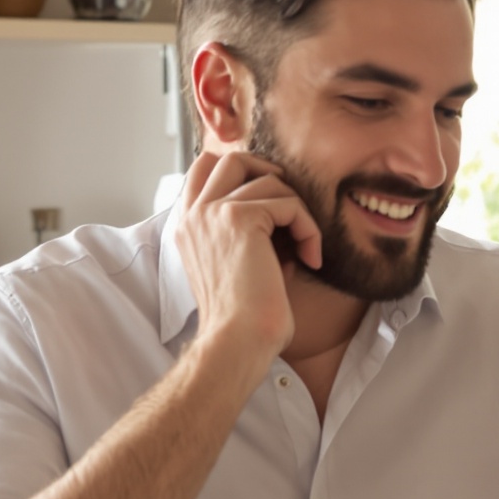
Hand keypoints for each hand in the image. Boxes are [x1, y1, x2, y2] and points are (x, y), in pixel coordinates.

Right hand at [170, 147, 323, 367]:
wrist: (237, 341)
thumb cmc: (244, 316)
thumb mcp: (238, 264)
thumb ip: (247, 230)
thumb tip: (284, 207)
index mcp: (187, 225)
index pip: (204, 168)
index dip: (242, 171)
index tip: (271, 199)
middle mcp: (194, 214)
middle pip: (232, 158)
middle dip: (270, 173)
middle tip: (291, 208)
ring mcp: (213, 212)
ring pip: (268, 179)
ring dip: (297, 210)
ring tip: (304, 246)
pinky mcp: (239, 217)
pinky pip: (289, 204)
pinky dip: (308, 228)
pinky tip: (310, 258)